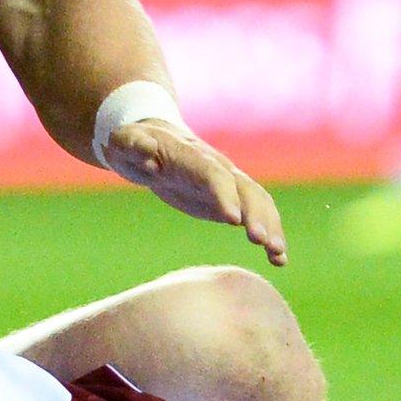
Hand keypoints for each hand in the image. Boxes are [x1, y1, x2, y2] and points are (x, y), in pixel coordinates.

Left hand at [100, 120, 287, 265]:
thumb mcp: (123, 141)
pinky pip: (256, 215)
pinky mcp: (230, 199)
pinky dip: (270, 234)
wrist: (151, 140)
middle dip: (257, 215)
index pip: (214, 175)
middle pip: (244, 189)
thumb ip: (132, 144)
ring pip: (258, 202)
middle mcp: (217, 168)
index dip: (225, 195)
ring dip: (271, 227)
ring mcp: (227, 183)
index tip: (233, 220)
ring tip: (278, 255)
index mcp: (191, 157)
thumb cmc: (131, 144)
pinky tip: (278, 260)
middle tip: (264, 243)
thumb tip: (146, 154)